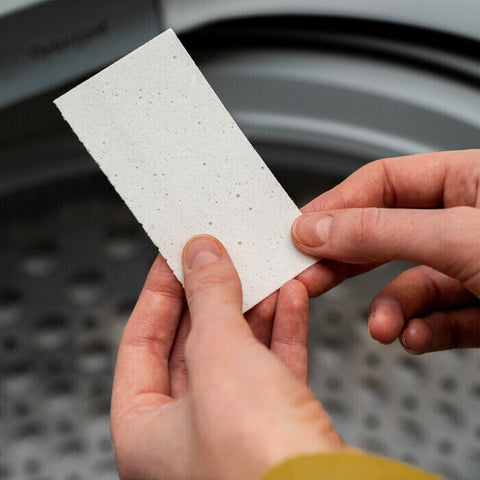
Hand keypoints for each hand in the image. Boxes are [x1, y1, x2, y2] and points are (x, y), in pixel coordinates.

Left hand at [111, 235, 349, 479]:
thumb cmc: (258, 465)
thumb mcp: (220, 358)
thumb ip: (209, 300)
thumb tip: (201, 255)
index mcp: (144, 433)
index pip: (140, 341)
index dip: (159, 292)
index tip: (175, 256)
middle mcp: (185, 438)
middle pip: (193, 344)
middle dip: (212, 296)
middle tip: (221, 256)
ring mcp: (235, 433)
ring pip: (239, 353)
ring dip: (253, 308)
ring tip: (261, 271)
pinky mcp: (280, 429)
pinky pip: (274, 367)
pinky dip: (283, 330)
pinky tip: (291, 299)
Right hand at [292, 149, 479, 353]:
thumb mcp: (460, 238)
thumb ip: (382, 232)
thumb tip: (317, 229)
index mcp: (469, 180)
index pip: (383, 182)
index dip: (337, 207)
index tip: (301, 234)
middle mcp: (467, 221)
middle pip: (385, 235)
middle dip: (348, 263)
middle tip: (309, 279)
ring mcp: (475, 267)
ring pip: (413, 285)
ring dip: (392, 311)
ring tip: (384, 328)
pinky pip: (439, 318)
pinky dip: (422, 331)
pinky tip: (415, 337)